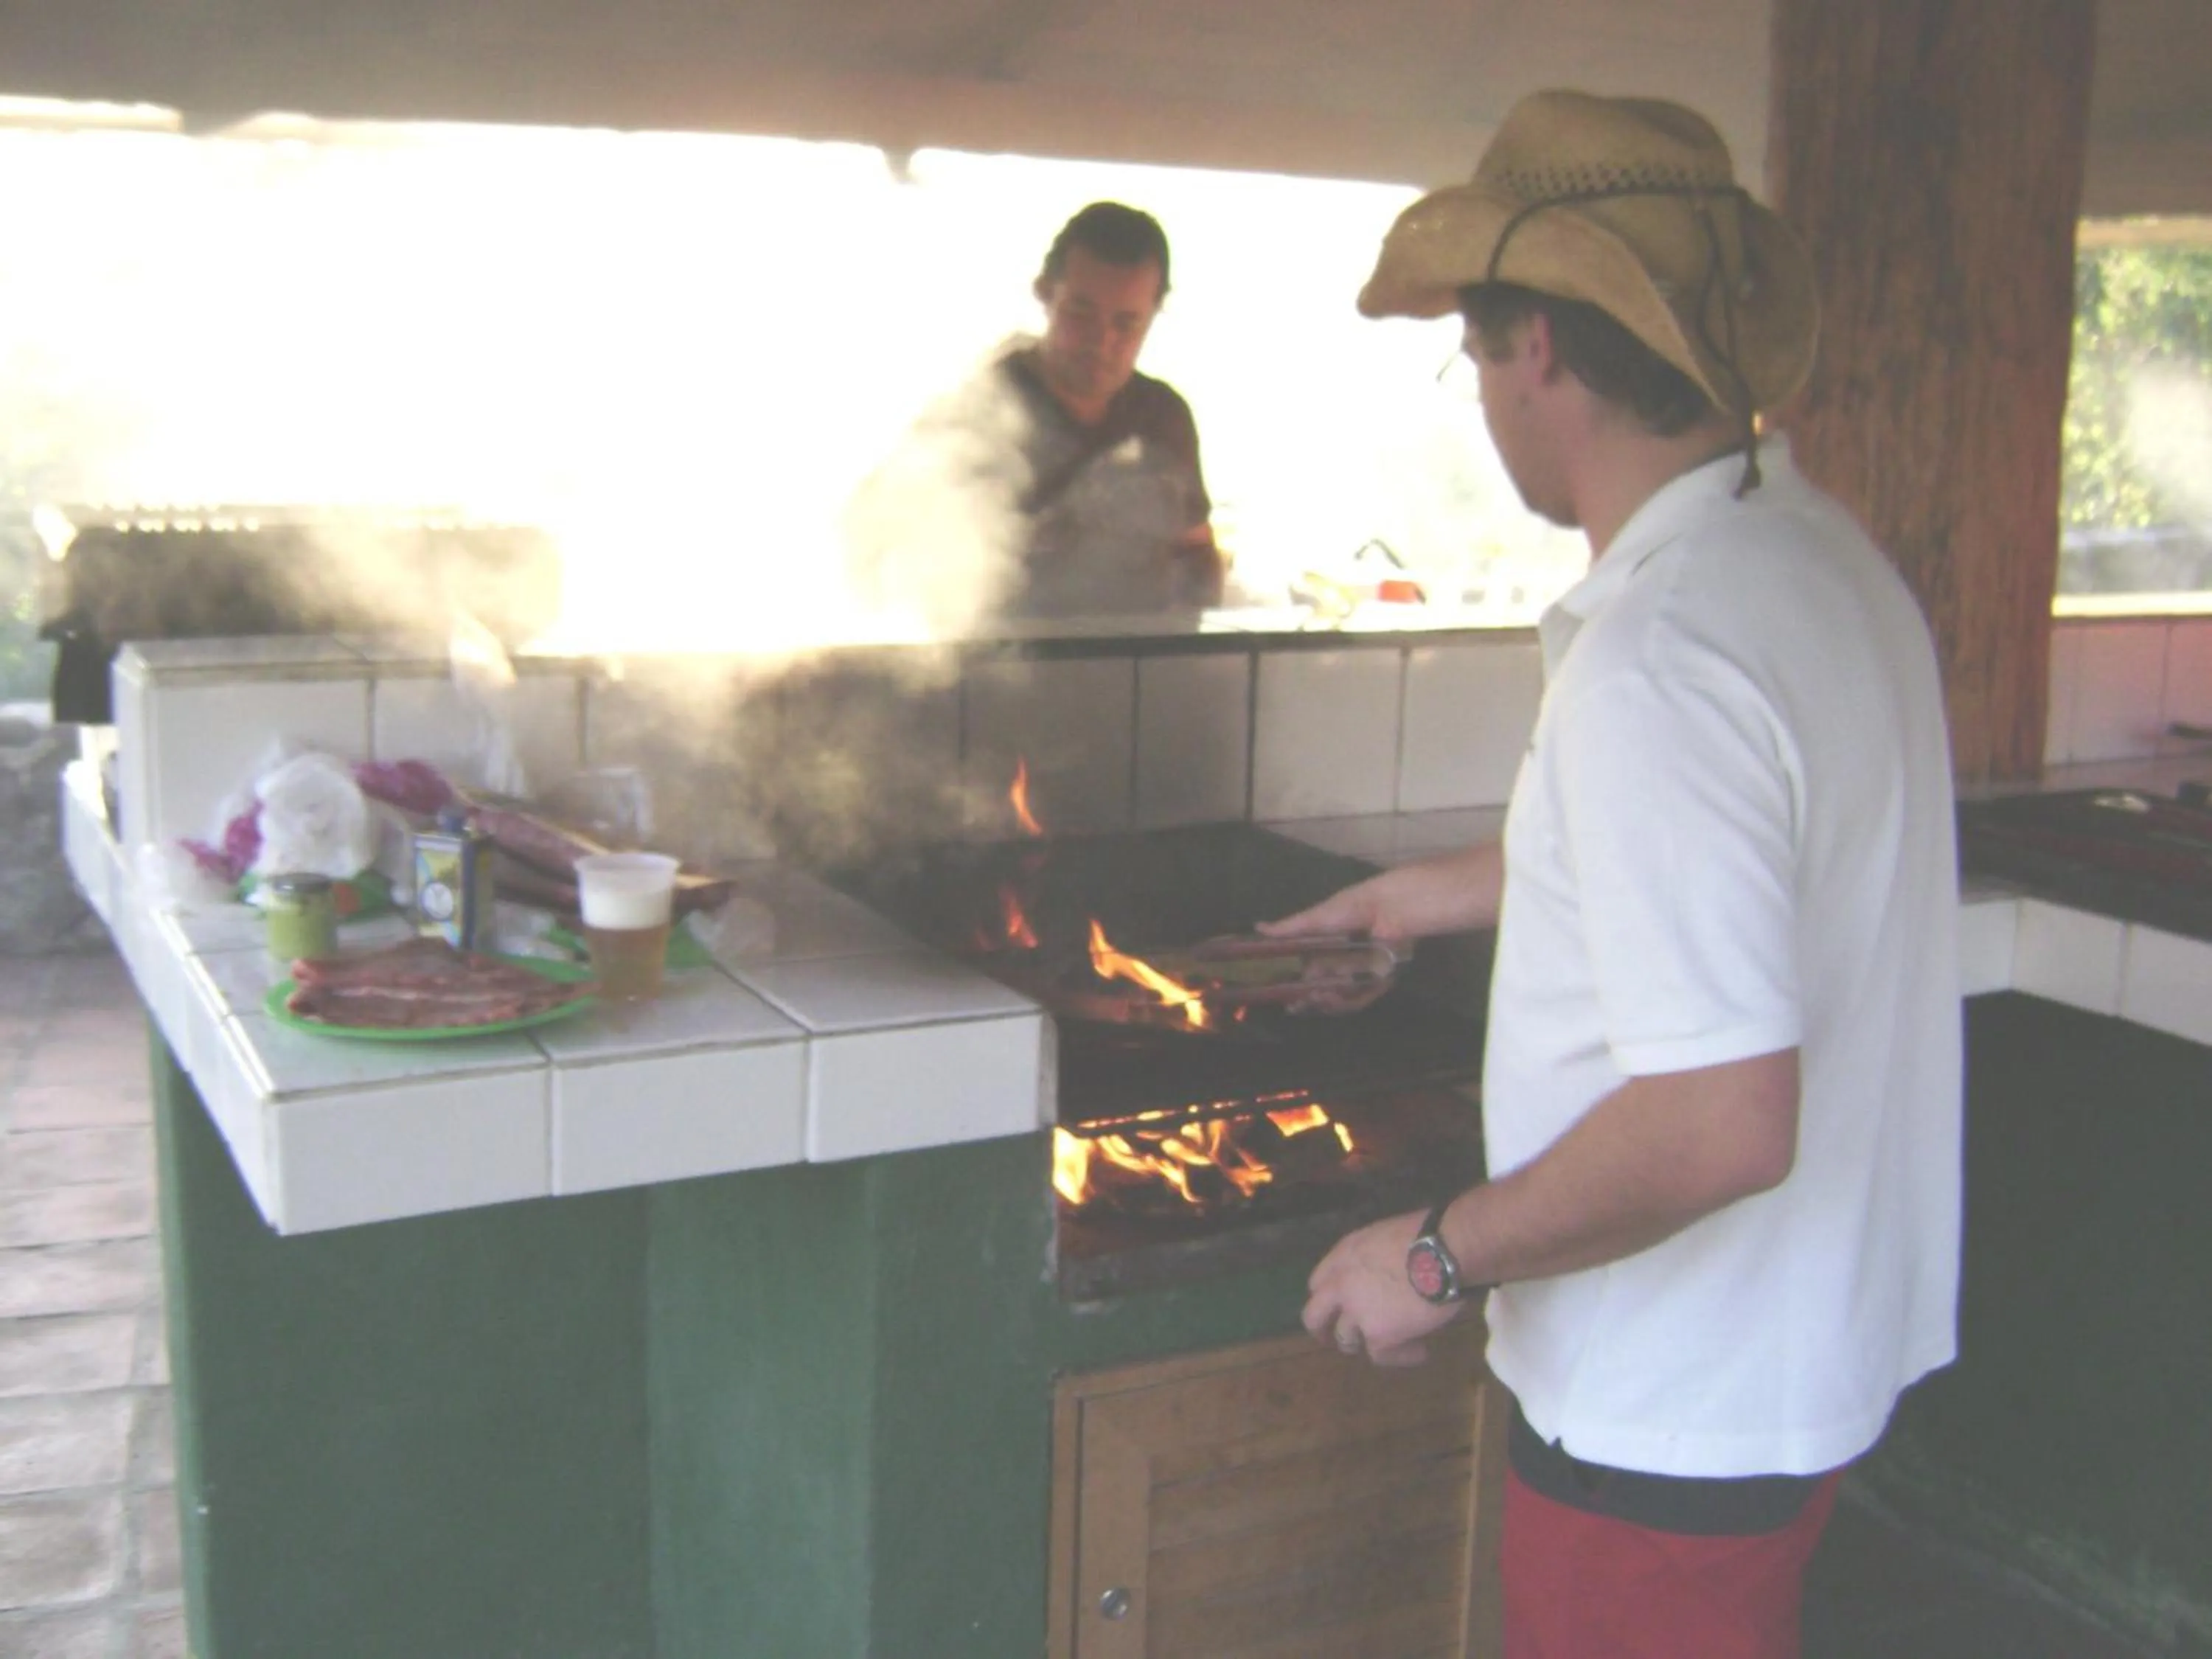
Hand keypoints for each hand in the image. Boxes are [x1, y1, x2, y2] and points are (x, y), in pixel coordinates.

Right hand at [1257, 873, 1417, 1012]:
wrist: (1386, 907)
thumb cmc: (1350, 908)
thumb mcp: (1315, 918)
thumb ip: (1288, 927)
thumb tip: (1257, 927)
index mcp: (1329, 948)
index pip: (1311, 975)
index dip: (1299, 990)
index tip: (1289, 1003)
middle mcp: (1345, 962)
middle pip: (1326, 991)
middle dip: (1312, 1000)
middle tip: (1301, 1004)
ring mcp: (1362, 972)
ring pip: (1344, 998)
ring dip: (1330, 1002)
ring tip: (1321, 997)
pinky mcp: (1381, 978)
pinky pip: (1365, 996)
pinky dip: (1353, 999)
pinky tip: (1339, 996)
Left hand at [1302, 1208, 1463, 1367]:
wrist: (1443, 1253)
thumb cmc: (1426, 1235)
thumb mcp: (1385, 1237)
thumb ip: (1372, 1259)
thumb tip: (1385, 1272)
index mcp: (1344, 1255)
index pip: (1318, 1282)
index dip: (1328, 1297)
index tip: (1338, 1304)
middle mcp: (1341, 1285)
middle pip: (1314, 1316)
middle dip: (1321, 1330)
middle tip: (1331, 1338)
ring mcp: (1356, 1313)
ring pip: (1346, 1340)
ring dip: (1364, 1342)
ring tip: (1388, 1344)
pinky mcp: (1378, 1336)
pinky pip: (1381, 1356)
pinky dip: (1400, 1356)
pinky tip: (1419, 1351)